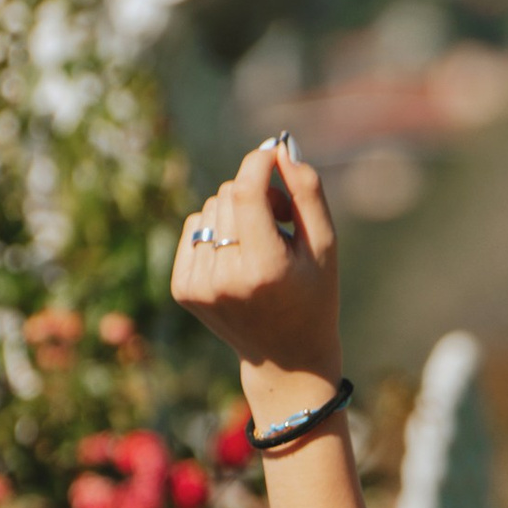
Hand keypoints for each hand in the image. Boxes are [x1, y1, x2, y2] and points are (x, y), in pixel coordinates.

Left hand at [171, 141, 342, 400]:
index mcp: (264, 270)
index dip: (258, 163)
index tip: (272, 153)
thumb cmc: (313, 296)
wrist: (285, 359)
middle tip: (280, 224)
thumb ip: (307, 193)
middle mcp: (226, 279)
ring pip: (210, 209)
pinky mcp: (183, 288)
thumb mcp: (325, 246)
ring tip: (259, 248)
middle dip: (255, 196)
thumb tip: (279, 148)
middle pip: (228, 195)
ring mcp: (200, 286)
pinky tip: (236, 260)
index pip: (245, 193)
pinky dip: (215, 233)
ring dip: (235, 216)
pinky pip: (194, 228)